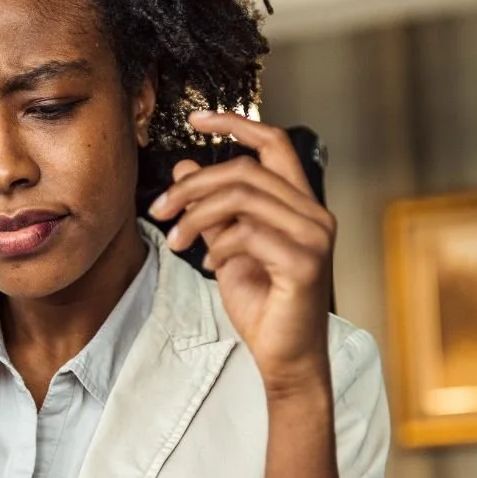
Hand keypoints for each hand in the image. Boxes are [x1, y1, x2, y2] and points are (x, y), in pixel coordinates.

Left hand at [150, 110, 335, 394]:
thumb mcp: (227, 248)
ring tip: (176, 239)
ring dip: (197, 215)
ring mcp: (314, 237)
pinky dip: (218, 245)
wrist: (285, 357)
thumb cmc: (264, 305)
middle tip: (161, 207)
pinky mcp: (304, 263)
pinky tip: (208, 264)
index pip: (274, 144)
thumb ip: (212, 209)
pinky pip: (248, 234)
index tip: (196, 120)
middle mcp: (314, 214)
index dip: (236, 124)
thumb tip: (183, 169)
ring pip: (244, 197)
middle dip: (194, 184)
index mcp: (300, 204)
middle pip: (246, 170)